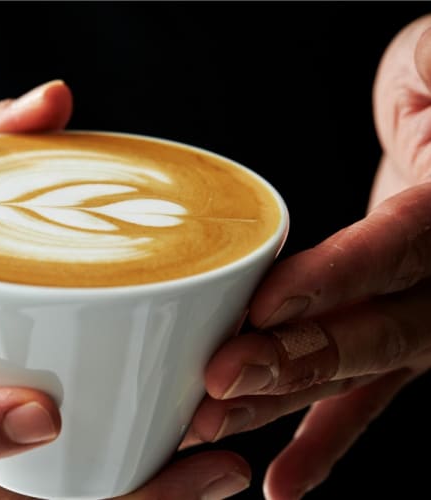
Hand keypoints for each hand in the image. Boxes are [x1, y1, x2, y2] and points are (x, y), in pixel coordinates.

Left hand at [182, 15, 430, 499]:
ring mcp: (423, 313)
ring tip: (215, 424)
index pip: (392, 251)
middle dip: (293, 361)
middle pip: (372, 331)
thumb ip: (420, 82)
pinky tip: (285, 480)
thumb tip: (403, 94)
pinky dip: (325, 438)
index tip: (264, 310)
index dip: (333, 284)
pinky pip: (366, 396)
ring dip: (283, 402)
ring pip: (355, 371)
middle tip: (218, 381)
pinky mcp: (398, 332)